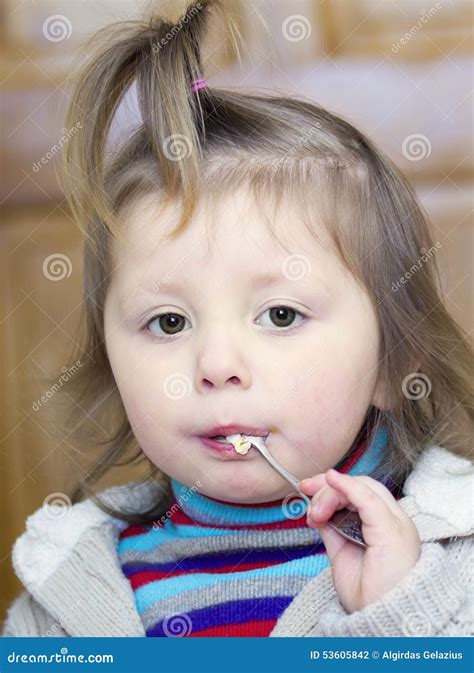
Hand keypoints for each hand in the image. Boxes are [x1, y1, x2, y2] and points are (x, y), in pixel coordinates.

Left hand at [299, 469, 420, 613]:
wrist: (384, 623)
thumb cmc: (369, 596)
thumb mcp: (342, 554)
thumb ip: (333, 529)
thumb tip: (317, 510)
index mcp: (386, 526)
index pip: (360, 491)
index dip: (332, 486)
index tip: (306, 489)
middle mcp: (395, 521)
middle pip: (361, 485)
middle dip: (327, 485)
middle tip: (305, 492)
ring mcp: (396, 525)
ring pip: (363, 487)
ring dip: (331, 493)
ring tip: (315, 515)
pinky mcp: (392, 531)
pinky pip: (368, 499)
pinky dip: (348, 486)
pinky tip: (331, 480)